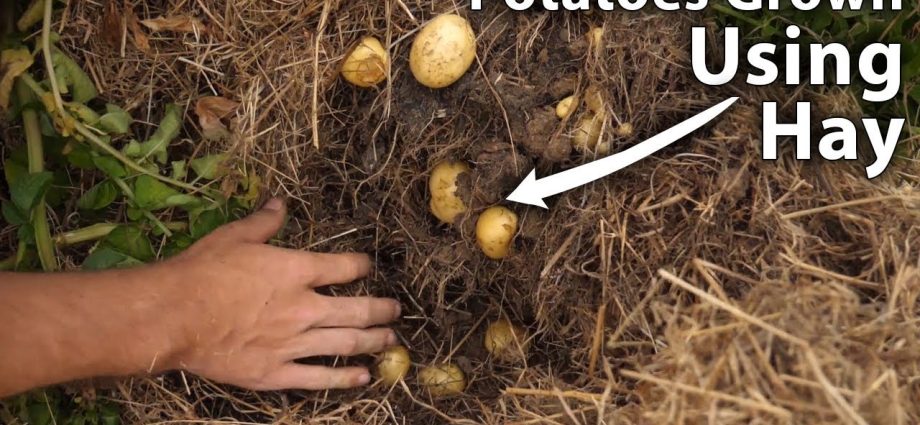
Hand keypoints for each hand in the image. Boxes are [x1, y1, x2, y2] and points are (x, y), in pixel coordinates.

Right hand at [161, 198, 400, 389]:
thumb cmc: (202, 272)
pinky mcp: (275, 372)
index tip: (368, 267)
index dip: (361, 266)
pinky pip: (319, 377)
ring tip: (391, 341)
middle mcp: (304, 308)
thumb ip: (264, 222)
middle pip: (357, 310)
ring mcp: (293, 343)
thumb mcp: (234, 237)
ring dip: (373, 342)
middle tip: (395, 311)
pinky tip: (363, 376)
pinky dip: (344, 378)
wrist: (175, 315)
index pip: (344, 268)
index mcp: (297, 271)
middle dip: (382, 310)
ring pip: (346, 343)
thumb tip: (279, 203)